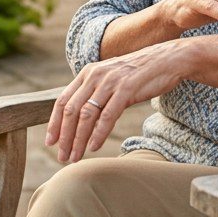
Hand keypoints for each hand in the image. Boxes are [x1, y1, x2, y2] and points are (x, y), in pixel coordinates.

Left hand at [45, 42, 185, 162]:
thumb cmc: (139, 74)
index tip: (50, 142)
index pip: (62, 101)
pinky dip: (98, 133)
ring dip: (78, 139)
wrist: (167, 59)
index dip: (54, 123)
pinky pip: (108, 115)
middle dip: (64, 137)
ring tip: (75, 157)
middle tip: (62, 156)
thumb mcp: (110, 79)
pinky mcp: (126, 88)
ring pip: (86, 115)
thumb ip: (94, 93)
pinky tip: (94, 147)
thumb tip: (79, 117)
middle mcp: (94, 75)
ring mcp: (110, 82)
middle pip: (71, 110)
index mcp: (87, 73)